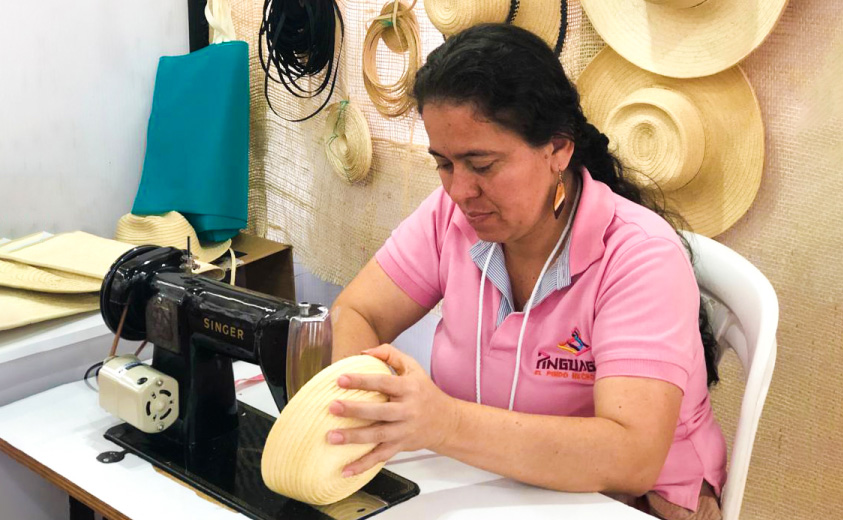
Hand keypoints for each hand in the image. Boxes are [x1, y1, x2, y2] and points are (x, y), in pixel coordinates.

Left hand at [327, 343, 457, 476]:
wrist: (447, 422)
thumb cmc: (425, 392)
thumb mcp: (413, 367)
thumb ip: (389, 355)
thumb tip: (363, 352)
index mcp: (409, 389)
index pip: (383, 383)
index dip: (362, 381)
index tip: (340, 379)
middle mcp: (407, 411)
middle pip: (379, 412)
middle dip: (354, 410)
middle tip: (332, 407)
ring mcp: (404, 431)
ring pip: (378, 436)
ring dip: (353, 438)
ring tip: (331, 436)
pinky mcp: (401, 446)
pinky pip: (381, 457)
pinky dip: (363, 465)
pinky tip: (346, 470)